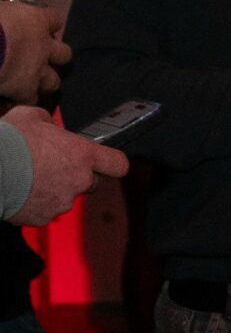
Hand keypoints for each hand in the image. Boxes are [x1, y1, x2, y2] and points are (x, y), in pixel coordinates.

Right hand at [0, 0, 68, 102]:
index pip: (55, 18)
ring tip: (31, 82)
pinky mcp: (26, 91)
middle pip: (64, 54)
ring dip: (45, 81)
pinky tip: (15, 98)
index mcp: (35, 20)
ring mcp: (38, 71)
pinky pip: (31, 99)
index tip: (44, 25)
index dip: (50, 23)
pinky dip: (25, 99)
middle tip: (41, 57)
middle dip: (56, 56)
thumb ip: (4, 11)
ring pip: (53, 81)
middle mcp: (44, 46)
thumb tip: (1, 11)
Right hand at [3, 105, 126, 225]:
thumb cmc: (7, 141)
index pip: (118, 163)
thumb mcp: (30, 116)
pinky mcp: (44, 217)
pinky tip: (21, 189)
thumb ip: (51, 123)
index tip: (106, 161)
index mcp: (82, 155)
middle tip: (54, 166)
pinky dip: (36, 202)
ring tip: (29, 176)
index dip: (112, 162)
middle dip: (78, 175)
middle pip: (92, 182)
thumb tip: (52, 127)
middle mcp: (78, 180)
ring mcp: (62, 201)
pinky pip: (46, 209)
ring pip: (66, 196)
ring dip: (54, 188)